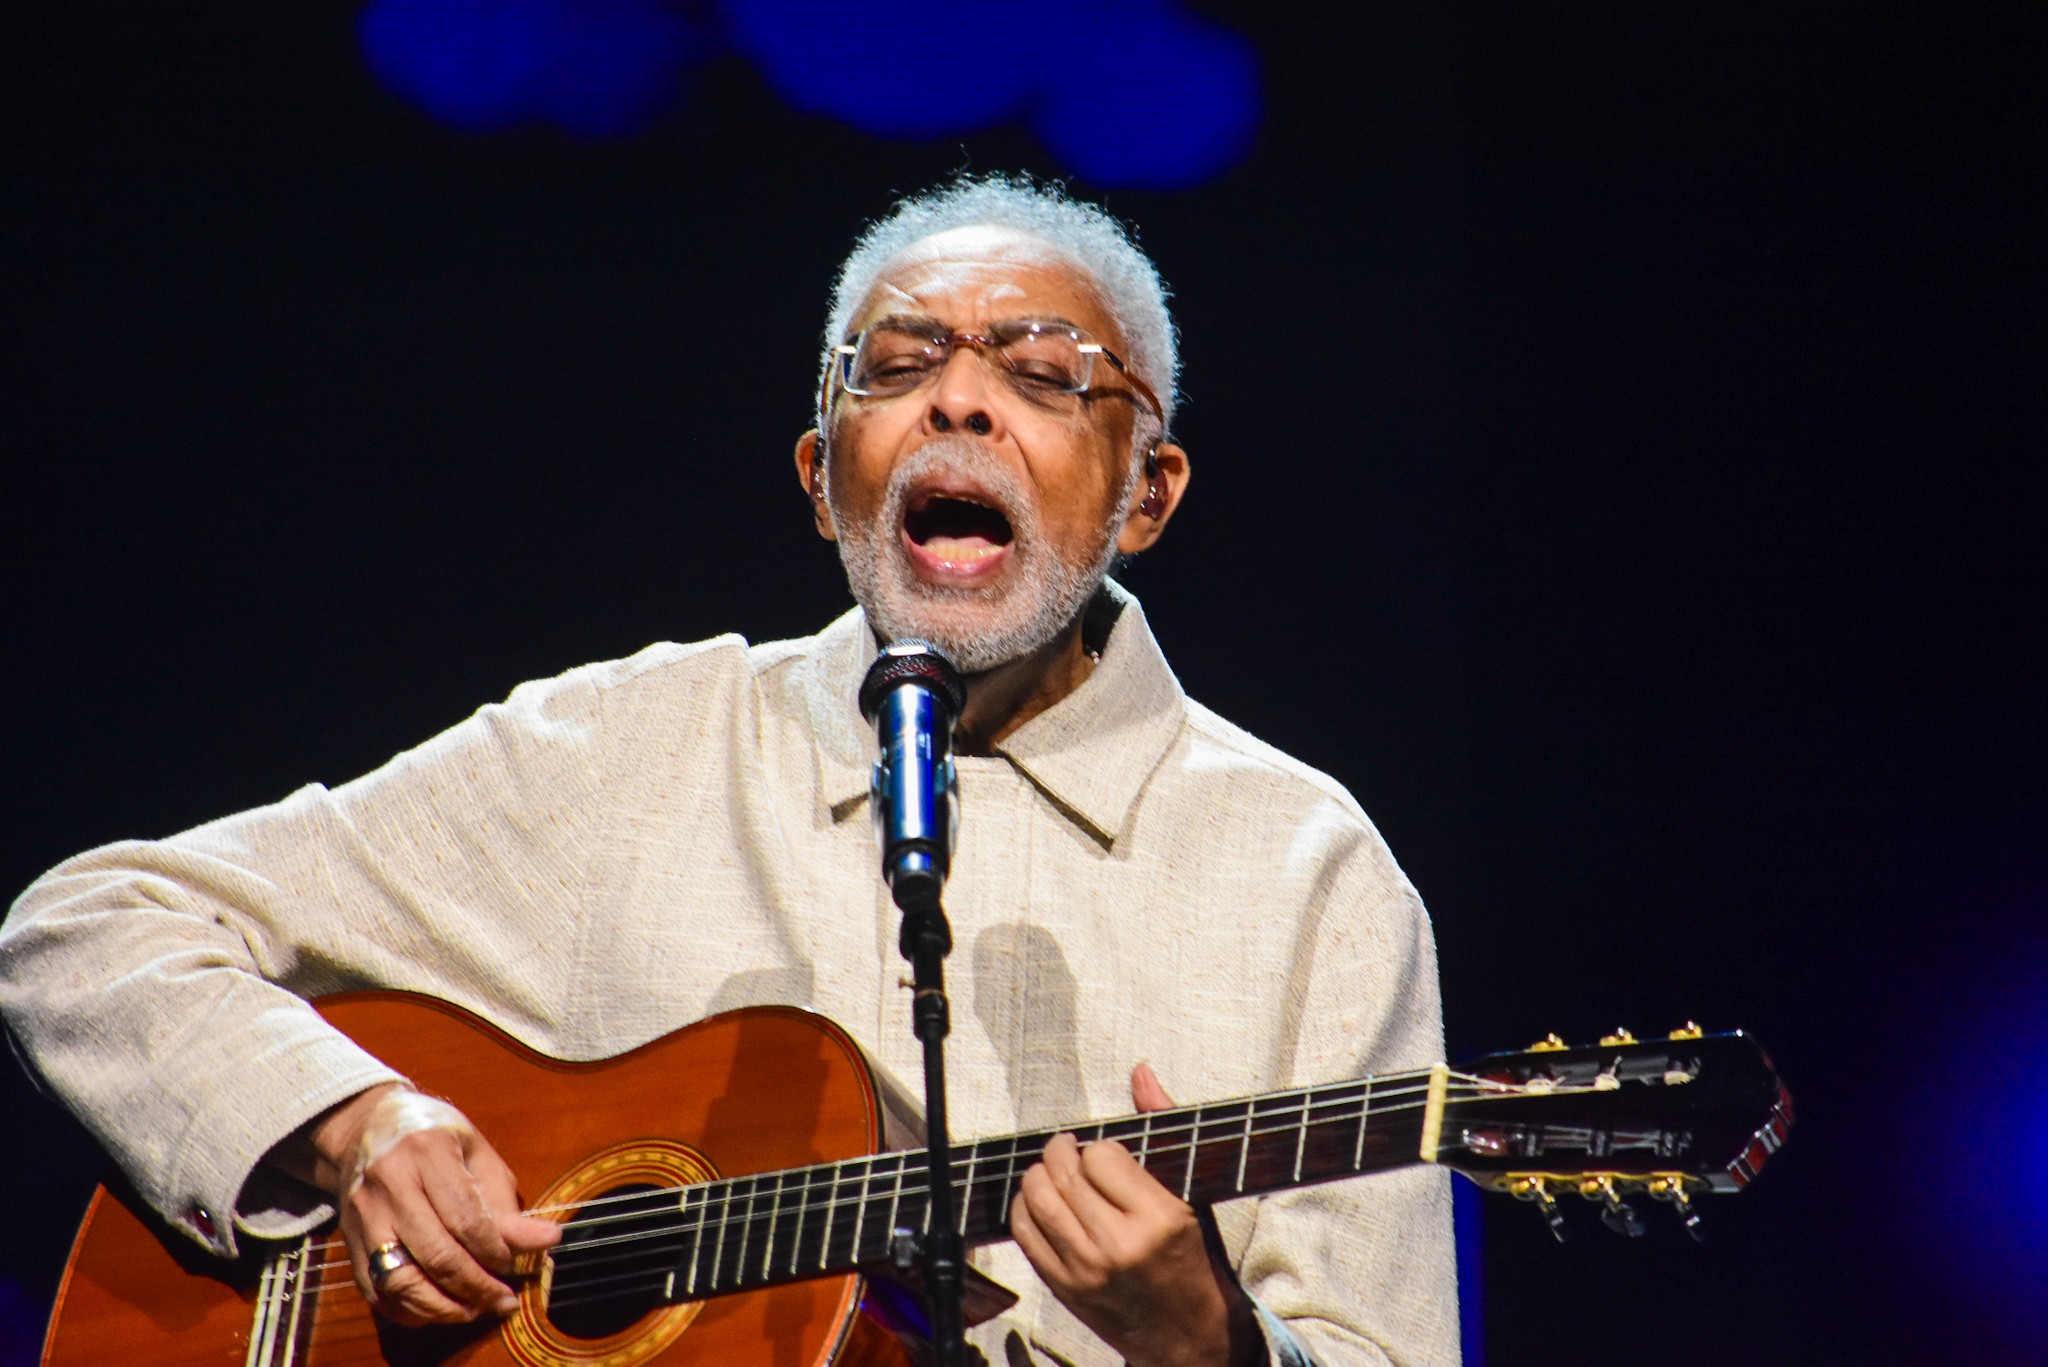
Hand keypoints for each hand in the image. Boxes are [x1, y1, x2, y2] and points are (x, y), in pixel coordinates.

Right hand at [297, 1083, 560, 1324]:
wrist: (366, 1129)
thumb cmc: (434, 1139)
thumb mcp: (476, 1153)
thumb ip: (504, 1202)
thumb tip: (544, 1242)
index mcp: (428, 1153)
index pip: (466, 1218)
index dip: (496, 1251)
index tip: (521, 1265)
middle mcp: (390, 1186)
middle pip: (436, 1255)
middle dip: (477, 1288)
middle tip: (505, 1301)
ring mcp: (363, 1218)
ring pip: (402, 1282)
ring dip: (445, 1308)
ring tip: (476, 1310)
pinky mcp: (349, 1244)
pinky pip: (378, 1293)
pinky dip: (411, 1311)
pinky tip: (440, 1310)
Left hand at [1009, 1064, 1261, 1366]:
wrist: (1186, 1335)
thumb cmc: (1191, 1259)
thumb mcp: (1189, 1194)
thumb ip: (1162, 1126)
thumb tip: (1140, 1071)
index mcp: (1159, 1219)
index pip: (1102, 1155)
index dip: (1101, 1148)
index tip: (1108, 1156)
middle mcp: (1119, 1245)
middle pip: (1064, 1173)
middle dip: (1061, 1152)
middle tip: (1068, 1150)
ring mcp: (1087, 1269)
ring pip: (1039, 1199)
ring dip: (1039, 1175)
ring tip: (1053, 1172)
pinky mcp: (1065, 1287)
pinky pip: (1026, 1233)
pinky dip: (1025, 1208)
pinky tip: (1042, 1202)